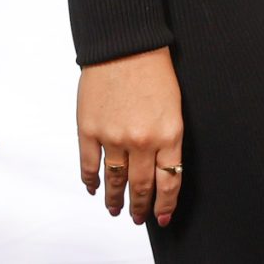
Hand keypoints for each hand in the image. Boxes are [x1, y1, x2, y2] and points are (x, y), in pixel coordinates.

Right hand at [77, 47, 183, 225]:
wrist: (125, 45)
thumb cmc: (155, 71)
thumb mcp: (174, 106)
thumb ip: (167, 138)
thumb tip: (162, 167)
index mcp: (169, 133)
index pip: (169, 181)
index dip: (165, 204)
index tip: (163, 217)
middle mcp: (142, 140)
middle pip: (141, 186)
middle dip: (140, 207)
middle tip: (137, 218)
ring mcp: (113, 137)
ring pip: (115, 180)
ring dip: (115, 199)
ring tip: (116, 209)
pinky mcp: (89, 130)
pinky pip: (89, 165)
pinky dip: (91, 181)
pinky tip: (94, 188)